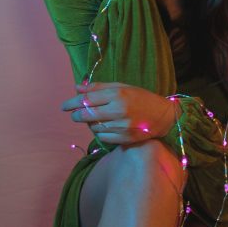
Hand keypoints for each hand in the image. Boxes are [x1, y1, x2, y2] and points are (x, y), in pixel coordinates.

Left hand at [60, 81, 177, 144]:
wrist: (163, 116)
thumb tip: (77, 88)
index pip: (87, 99)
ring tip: (95, 119)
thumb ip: (98, 87)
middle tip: (74, 115)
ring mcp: (122, 126)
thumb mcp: (121, 87)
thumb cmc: (140, 98)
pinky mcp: (125, 138)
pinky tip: (104, 127)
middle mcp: (118, 110)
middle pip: (87, 115)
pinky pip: (103, 137)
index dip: (72, 103)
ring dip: (90, 124)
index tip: (64, 106)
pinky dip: (99, 133)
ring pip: (94, 127)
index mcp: (117, 94)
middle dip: (77, 115)